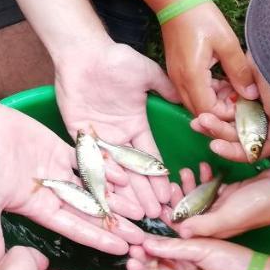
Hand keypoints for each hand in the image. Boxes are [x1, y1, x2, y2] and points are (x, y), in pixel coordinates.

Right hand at [0, 101, 144, 259]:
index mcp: (40, 208)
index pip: (75, 228)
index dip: (98, 239)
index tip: (121, 249)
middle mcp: (53, 193)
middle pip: (90, 212)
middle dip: (115, 224)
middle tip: (141, 236)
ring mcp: (59, 172)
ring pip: (93, 188)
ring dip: (116, 198)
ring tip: (141, 210)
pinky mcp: (61, 150)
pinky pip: (87, 161)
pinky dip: (105, 168)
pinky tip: (125, 177)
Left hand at [54, 38, 181, 218]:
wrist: (84, 52)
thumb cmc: (116, 59)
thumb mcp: (148, 74)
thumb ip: (166, 89)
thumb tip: (191, 99)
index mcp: (136, 125)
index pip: (150, 157)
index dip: (159, 178)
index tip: (169, 197)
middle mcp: (119, 136)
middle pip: (133, 171)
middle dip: (144, 193)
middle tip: (155, 217)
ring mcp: (99, 137)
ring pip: (113, 171)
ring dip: (124, 192)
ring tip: (135, 214)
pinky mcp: (79, 135)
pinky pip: (90, 159)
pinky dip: (100, 174)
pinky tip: (110, 193)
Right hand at [129, 237, 256, 269]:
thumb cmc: (234, 262)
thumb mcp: (203, 248)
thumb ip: (175, 247)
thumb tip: (147, 243)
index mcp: (187, 255)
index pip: (161, 251)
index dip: (146, 248)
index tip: (133, 244)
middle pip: (155, 269)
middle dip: (141, 264)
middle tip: (130, 259)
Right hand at [159, 2, 256, 122]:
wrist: (175, 1)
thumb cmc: (201, 17)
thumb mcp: (226, 42)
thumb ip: (239, 71)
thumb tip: (251, 95)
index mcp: (192, 76)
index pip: (209, 112)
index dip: (228, 113)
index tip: (245, 102)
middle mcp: (180, 82)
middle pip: (201, 112)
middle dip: (223, 110)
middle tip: (242, 96)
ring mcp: (175, 78)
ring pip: (196, 103)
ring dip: (216, 101)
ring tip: (235, 85)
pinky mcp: (176, 72)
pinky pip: (192, 92)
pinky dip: (208, 92)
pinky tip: (222, 79)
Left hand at [167, 166, 269, 239]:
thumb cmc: (255, 206)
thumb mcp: (227, 216)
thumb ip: (204, 225)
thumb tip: (179, 232)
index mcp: (213, 231)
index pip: (185, 228)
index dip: (170, 217)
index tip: (159, 203)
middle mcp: (215, 221)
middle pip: (189, 211)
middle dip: (178, 197)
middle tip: (172, 182)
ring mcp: (222, 206)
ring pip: (198, 196)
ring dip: (191, 184)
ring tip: (186, 170)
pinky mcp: (229, 194)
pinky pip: (210, 186)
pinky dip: (205, 177)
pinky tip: (204, 167)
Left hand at [190, 59, 269, 171]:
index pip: (249, 150)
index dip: (231, 151)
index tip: (214, 145)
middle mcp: (260, 125)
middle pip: (233, 136)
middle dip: (217, 131)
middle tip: (199, 122)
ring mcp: (248, 110)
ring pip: (225, 121)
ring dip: (212, 120)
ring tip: (197, 117)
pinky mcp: (239, 96)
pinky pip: (222, 105)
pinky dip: (214, 105)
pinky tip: (201, 103)